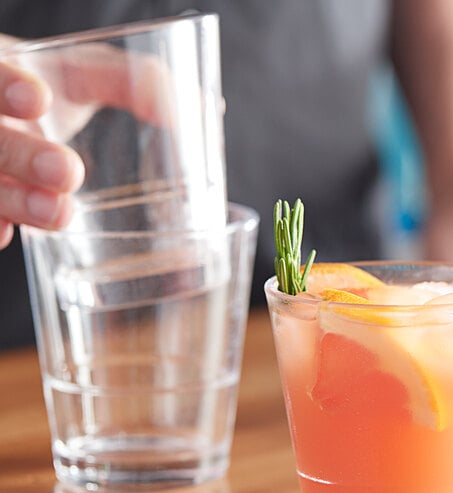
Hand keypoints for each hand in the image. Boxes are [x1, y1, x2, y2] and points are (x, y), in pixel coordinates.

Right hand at [0, 36, 173, 248]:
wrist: (6, 111)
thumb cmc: (45, 88)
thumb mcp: (81, 74)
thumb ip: (132, 81)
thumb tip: (210, 109)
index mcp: (4, 83)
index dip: (7, 88)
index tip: (39, 99)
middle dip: (24, 157)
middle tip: (67, 173)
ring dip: (16, 201)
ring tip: (59, 214)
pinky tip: (3, 236)